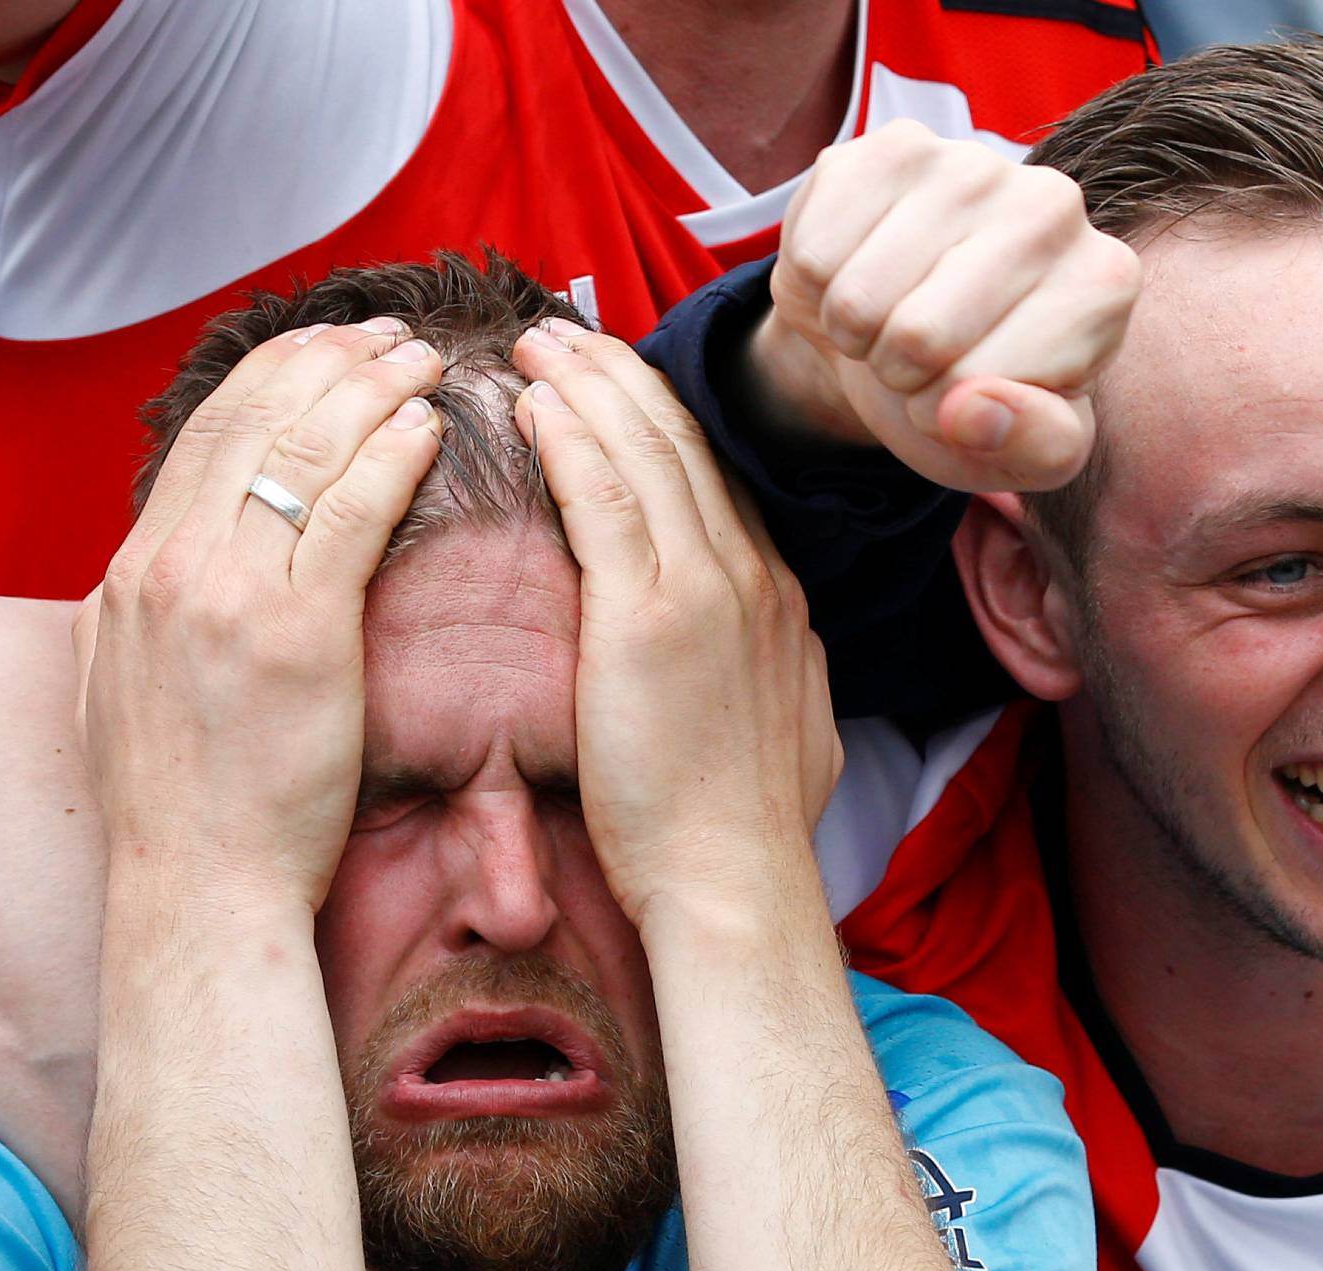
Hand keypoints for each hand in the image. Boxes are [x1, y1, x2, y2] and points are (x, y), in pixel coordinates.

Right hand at [81, 316, 443, 910]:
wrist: (197, 888)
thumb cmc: (182, 811)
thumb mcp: (119, 690)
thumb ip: (134, 616)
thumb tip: (139, 573)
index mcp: (133, 575)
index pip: (202, 438)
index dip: (267, 379)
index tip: (320, 350)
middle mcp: (172, 568)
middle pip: (251, 421)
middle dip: (324, 361)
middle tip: (382, 333)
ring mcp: (230, 597)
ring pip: (304, 450)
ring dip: (369, 390)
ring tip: (419, 362)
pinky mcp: (297, 636)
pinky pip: (351, 515)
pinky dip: (391, 458)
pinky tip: (428, 430)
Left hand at [508, 324, 842, 932]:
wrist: (735, 883)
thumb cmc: (740, 836)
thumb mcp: (787, 733)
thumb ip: (772, 674)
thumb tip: (769, 661)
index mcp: (776, 600)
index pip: (715, 480)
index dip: (660, 421)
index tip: (615, 387)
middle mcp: (749, 577)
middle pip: (682, 443)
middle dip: (619, 377)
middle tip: (564, 335)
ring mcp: (705, 590)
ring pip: (645, 452)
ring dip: (586, 386)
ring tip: (536, 346)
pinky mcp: (650, 618)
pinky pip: (606, 498)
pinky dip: (570, 439)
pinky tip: (535, 403)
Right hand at [754, 120, 1140, 492]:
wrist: (905, 337)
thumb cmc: (976, 397)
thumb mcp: (1026, 453)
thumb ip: (1036, 448)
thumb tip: (973, 411)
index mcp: (1105, 288)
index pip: (984, 387)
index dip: (954, 416)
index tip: (974, 393)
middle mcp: (1056, 208)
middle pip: (919, 338)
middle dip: (902, 374)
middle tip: (925, 358)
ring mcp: (974, 163)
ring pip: (859, 299)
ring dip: (857, 333)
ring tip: (892, 317)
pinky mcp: (894, 145)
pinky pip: (818, 255)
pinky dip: (821, 286)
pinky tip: (861, 270)